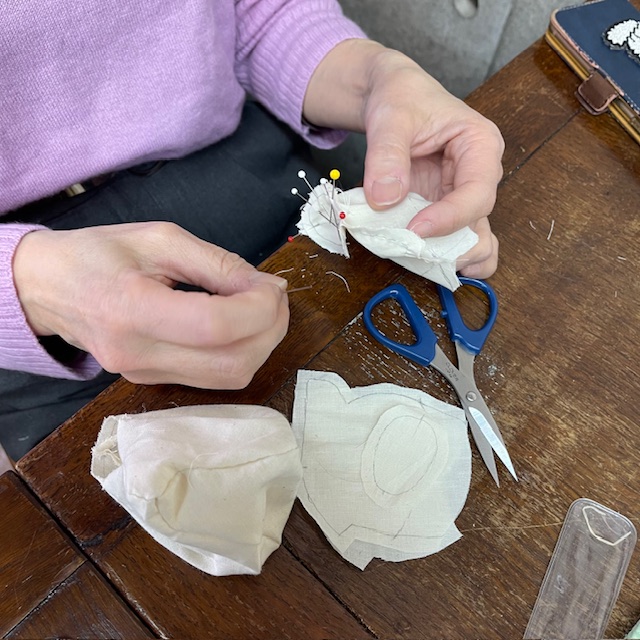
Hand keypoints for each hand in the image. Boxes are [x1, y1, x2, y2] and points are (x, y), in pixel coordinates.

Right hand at [13, 222, 289, 388]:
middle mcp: (139, 355)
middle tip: (274, 295)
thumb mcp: (160, 239)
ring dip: (262, 343)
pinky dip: (240, 351)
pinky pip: (214, 378)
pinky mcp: (152, 381)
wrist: (47, 287)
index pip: (215, 327)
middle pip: (232, 363)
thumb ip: (218, 264)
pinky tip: (240, 324)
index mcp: (132, 310)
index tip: (273, 286)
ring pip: (230, 377)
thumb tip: (267, 288)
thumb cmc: (99, 253)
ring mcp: (144, 375)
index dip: (259, 309)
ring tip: (262, 308)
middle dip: (271, 329)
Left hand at [303, 39, 503, 277]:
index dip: (450, 218)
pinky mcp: (443, 211)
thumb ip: (387, 155)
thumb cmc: (401, 97)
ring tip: (426, 267)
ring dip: (452, 259)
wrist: (392, 97)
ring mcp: (461, 198)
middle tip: (417, 254)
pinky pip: (451, 242)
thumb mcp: (391, 117)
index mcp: (480, 146)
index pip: (477, 193)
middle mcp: (479, 176)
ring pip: (473, 240)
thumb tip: (384, 200)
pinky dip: (440, 257)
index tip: (415, 229)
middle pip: (478, 223)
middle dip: (451, 246)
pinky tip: (423, 264)